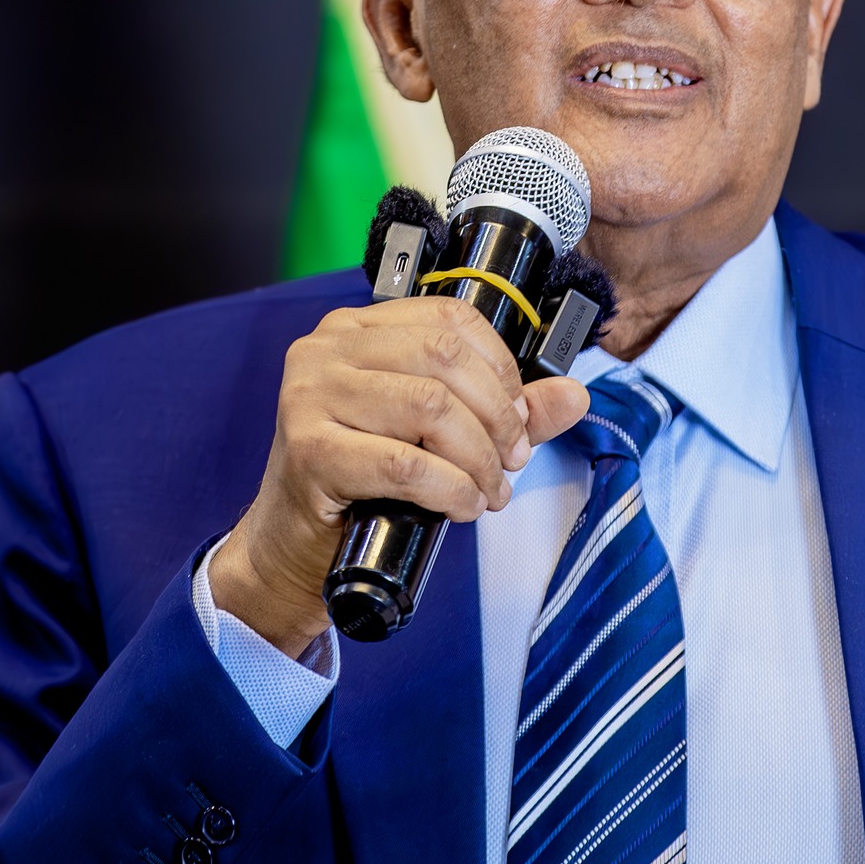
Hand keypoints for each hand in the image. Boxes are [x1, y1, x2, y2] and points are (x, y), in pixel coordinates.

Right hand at [211, 299, 588, 655]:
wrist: (290, 545)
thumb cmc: (360, 481)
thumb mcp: (433, 435)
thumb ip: (501, 410)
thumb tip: (574, 395)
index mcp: (355, 329)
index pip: (449, 318)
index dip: (500, 367)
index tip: (519, 417)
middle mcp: (326, 349)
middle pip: (444, 357)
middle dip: (496, 415)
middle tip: (511, 462)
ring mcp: (310, 395)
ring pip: (430, 407)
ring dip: (478, 458)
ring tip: (488, 491)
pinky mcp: (309, 450)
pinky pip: (404, 462)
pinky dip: (451, 488)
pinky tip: (463, 506)